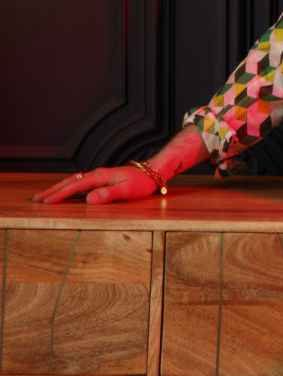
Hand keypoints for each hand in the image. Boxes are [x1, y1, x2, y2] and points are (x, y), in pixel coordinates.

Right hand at [32, 165, 160, 205]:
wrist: (153, 172)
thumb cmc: (142, 183)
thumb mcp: (127, 191)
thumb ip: (109, 195)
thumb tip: (89, 199)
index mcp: (100, 176)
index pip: (75, 186)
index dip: (59, 194)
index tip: (45, 202)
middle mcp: (97, 174)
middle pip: (70, 181)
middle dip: (52, 190)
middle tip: (36, 199)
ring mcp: (99, 176)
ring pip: (73, 181)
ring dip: (58, 188)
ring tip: (45, 196)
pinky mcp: (102, 179)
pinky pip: (80, 183)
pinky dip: (68, 187)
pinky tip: (66, 191)